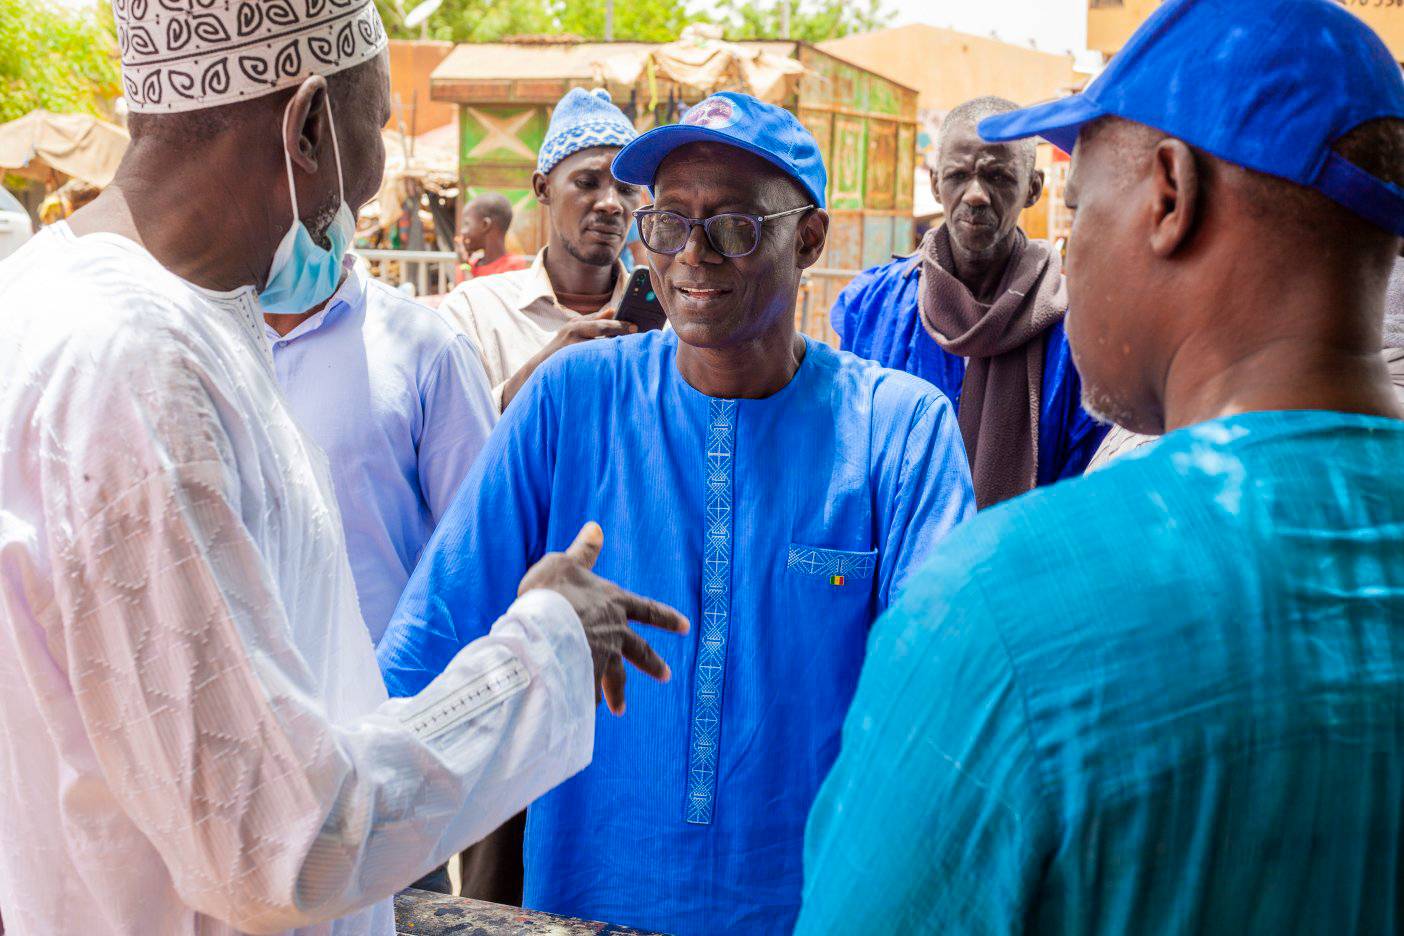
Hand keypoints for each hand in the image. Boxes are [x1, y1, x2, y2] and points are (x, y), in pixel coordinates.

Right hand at [499, 309, 634, 409]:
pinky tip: (617, 362)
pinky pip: (592, 359)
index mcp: (576, 324)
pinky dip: (604, 358)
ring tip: (631, 347)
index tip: (635, 325)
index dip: (619, 321)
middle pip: (601, 328)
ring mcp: (571, 345)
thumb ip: (592, 320)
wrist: (539, 368)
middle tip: (637, 331)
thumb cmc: (561, 349)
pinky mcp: (571, 359)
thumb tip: (612, 310)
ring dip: (614, 345)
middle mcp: (573, 331)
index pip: (601, 320)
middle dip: (620, 329)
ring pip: (598, 344)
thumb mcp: (573, 330)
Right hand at [518, 522, 688, 714]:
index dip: (666, 617)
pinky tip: (584, 716)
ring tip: (619, 710)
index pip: (647, 609)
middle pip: (639, 650)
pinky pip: (588, 694)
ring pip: (615, 678)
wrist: (542, 628)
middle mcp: (615, 632)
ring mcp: (603, 658)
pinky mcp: (587, 680)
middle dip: (652, 663)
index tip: (685, 626)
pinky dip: (586, 703)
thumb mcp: (565, 562)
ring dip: (617, 693)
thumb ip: (583, 551)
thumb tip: (596, 528)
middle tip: (666, 675)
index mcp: (615, 603)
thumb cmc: (552, 591)